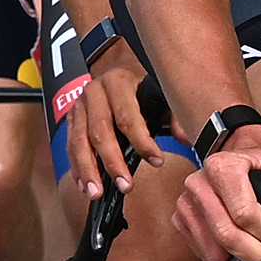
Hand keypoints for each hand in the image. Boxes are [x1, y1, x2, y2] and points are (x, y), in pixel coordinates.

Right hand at [48, 31, 161, 194]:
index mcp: (118, 82)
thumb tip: (189, 139)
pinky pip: (70, 146)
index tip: (157, 162)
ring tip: (96, 194)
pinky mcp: (71, 119)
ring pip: (79, 141)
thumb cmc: (143, 86)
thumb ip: (175, 115)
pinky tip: (85, 186)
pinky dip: (77, 168)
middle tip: (126, 186)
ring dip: (88, 170)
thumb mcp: (162, 93)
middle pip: (100, 131)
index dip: (142, 141)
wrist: (117, 66)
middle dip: (112, 162)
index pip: (128, 116)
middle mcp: (94, 92)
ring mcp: (78, 105)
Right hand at [166, 116, 260, 260]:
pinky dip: (225, 257)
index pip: (244, 215)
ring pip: (215, 252)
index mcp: (222, 166)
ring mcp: (186, 202)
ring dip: (241, 256)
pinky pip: (204, 255)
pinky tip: (237, 241)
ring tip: (254, 240)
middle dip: (256, 250)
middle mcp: (198, 183)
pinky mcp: (181, 220)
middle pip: (227, 236)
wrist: (241, 162)